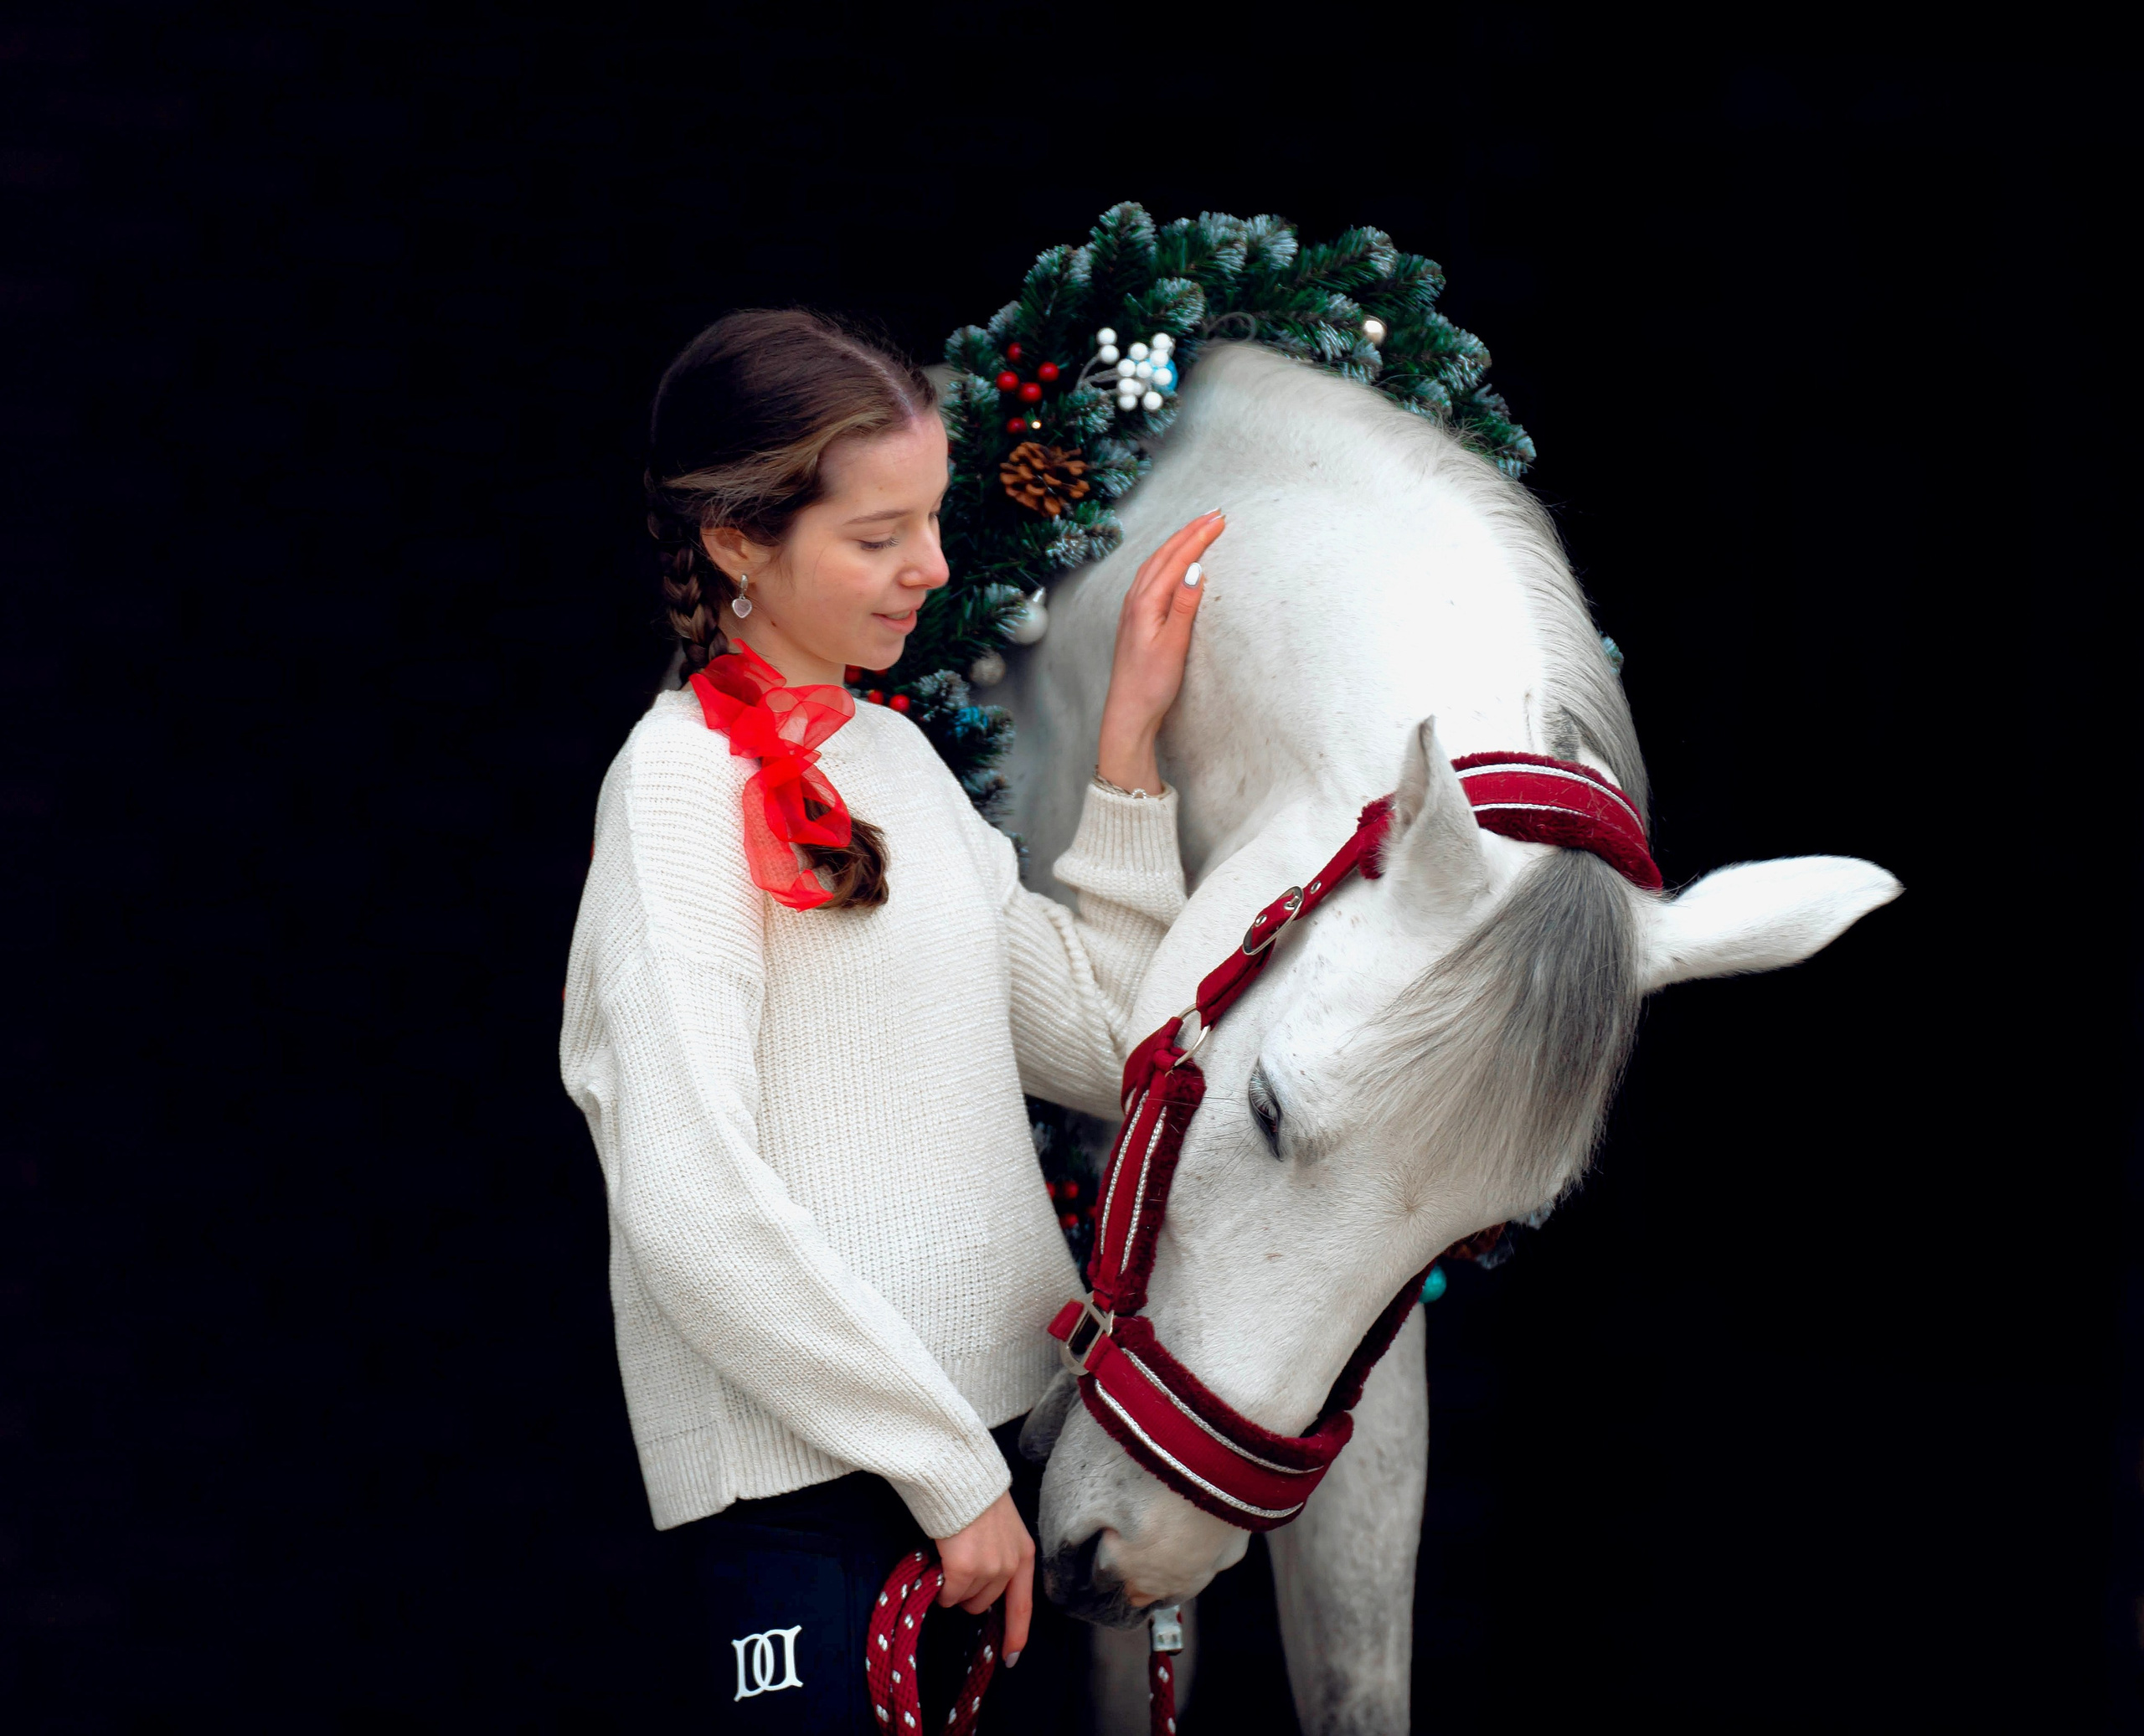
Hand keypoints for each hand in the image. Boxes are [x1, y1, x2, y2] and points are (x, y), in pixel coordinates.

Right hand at [936, 1491, 1035, 1660]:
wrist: (958, 1473)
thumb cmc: (973, 1493)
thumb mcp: (1000, 1525)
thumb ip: (999, 1553)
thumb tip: (980, 1584)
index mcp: (1023, 1553)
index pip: (1023, 1603)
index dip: (1016, 1632)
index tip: (1011, 1656)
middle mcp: (1011, 1564)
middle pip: (984, 1603)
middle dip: (968, 1592)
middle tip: (956, 1564)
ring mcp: (989, 1569)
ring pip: (964, 1601)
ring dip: (953, 1588)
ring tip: (948, 1556)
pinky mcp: (964, 1569)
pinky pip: (947, 1595)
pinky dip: (939, 1587)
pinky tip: (937, 1564)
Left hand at [1095, 510, 1223, 795]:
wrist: (1128, 711)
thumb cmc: (1151, 684)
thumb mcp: (1173, 645)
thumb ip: (1183, 606)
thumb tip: (1195, 569)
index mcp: (1146, 603)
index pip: (1177, 560)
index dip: (1199, 537)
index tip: (1219, 520)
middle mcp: (1135, 600)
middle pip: (1164, 555)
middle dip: (1189, 532)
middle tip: (1214, 515)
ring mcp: (1132, 608)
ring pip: (1155, 562)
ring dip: (1177, 542)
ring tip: (1197, 528)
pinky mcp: (1135, 618)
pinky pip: (1150, 575)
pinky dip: (1165, 559)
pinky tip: (1171, 561)